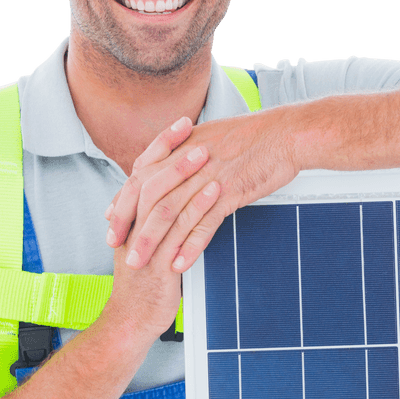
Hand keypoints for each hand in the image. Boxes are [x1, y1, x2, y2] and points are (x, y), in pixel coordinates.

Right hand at [99, 128, 222, 337]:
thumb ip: (160, 216)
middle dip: (174, 154)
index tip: (183, 123)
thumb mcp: (150, 243)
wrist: (132, 322)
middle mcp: (134, 226)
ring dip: (187, 177)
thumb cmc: (147, 282)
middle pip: (151, 180)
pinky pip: (178, 231)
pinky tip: (215, 195)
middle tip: (197, 133)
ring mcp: (145, 245)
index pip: (143, 170)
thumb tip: (180, 188)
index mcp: (131, 217)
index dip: (162, 145)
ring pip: (164, 202)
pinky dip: (197, 209)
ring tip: (209, 156)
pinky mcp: (160, 265)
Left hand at [106, 108, 300, 272]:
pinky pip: (203, 223)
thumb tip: (176, 164)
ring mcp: (207, 178)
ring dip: (153, 243)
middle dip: (131, 227)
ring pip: (170, 213)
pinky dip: (189, 246)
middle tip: (121, 250)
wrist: (286, 134)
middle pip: (148, 198)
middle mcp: (188, 163)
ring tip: (144, 264)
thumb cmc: (256, 136)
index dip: (124, 202)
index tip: (113, 222)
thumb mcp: (213, 136)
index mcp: (182, 148)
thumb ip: (189, 151)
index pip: (140, 177)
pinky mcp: (228, 192)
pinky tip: (181, 263)